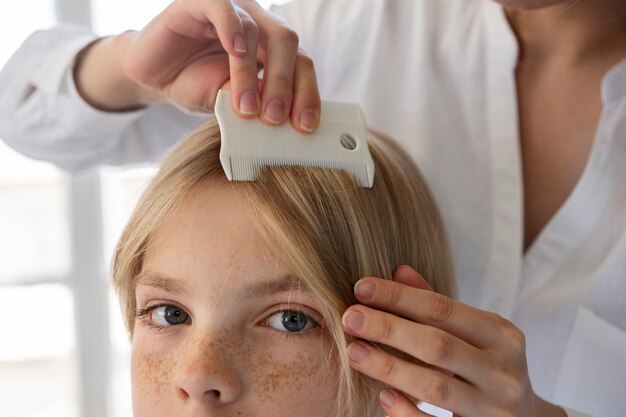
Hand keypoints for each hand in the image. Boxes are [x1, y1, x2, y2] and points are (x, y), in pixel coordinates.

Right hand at [76, 0, 319, 131]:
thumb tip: (278, 119)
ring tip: (246, 107)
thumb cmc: (194, 84)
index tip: (304, 125)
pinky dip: (233, 28)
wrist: (153, 74)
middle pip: (288, 45)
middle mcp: (258, 26)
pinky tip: (235, 51)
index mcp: (272, 50)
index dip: (306, 94)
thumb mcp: (228, 102)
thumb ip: (252, 104)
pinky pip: (223, 8)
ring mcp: (232, 12)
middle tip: (275, 118)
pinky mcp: (200, 4)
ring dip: (252, 73)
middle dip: (285, 84)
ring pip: (258, 31)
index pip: (301, 65)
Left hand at [342, 265, 566, 416]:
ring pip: (436, 386)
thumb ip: (438, 306)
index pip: (443, 309)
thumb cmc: (488, 366)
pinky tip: (384, 396)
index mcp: (501, 334)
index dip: (399, 297)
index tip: (361, 288)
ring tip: (354, 352)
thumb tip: (399, 271)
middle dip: (389, 329)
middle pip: (438, 345)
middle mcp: (503, 371)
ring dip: (390, 368)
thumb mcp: (475, 333)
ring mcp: (496, 409)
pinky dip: (409, 411)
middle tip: (349, 317)